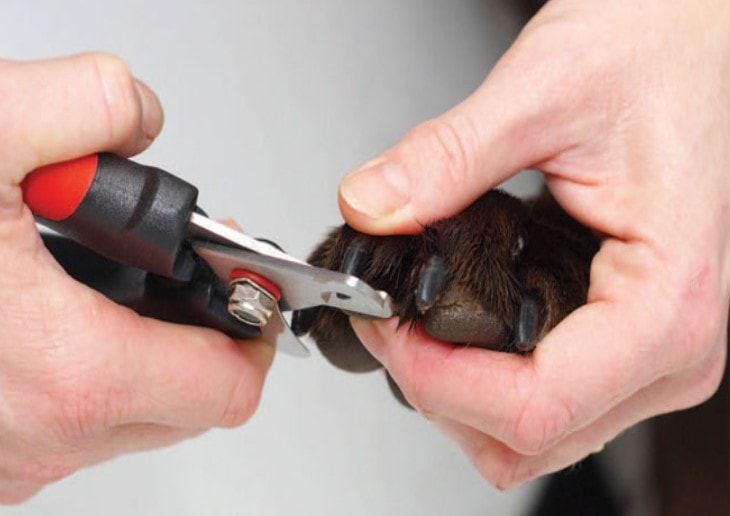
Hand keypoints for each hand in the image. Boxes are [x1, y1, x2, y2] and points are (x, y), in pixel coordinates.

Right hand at [0, 54, 272, 502]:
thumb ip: (87, 102)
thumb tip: (134, 119)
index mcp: (64, 372)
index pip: (225, 389)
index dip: (252, 333)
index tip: (248, 294)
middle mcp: (36, 439)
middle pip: (187, 408)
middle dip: (199, 337)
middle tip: (180, 279)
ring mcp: (3, 464)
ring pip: (127, 420)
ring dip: (138, 353)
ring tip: (103, 287)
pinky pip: (66, 427)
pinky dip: (80, 373)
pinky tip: (45, 317)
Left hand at [338, 0, 728, 487]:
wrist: (691, 43)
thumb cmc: (655, 59)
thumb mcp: (542, 92)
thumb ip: (446, 158)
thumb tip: (374, 207)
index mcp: (667, 300)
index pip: (535, 405)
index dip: (436, 380)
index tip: (384, 327)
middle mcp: (669, 346)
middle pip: (526, 438)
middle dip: (436, 391)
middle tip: (388, 323)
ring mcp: (647, 355)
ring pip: (530, 436)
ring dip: (455, 395)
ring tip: (413, 328)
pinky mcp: (621, 344)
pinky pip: (540, 404)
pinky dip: (480, 382)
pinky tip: (453, 331)